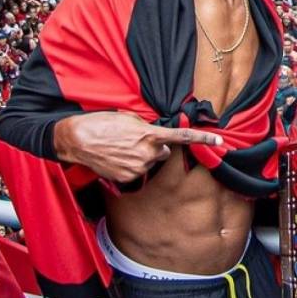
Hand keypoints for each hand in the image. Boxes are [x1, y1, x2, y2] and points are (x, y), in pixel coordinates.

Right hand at [52, 111, 221, 182]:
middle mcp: (147, 153)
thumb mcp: (128, 119)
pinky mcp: (127, 178)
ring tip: (120, 148)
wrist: (76, 140)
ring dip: (141, 157)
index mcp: (150, 135)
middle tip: (135, 141)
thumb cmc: (100, 123)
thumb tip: (155, 133)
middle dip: (155, 147)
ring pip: (149, 163)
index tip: (220, 141)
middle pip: (163, 153)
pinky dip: (130, 166)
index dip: (203, 139)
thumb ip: (147, 127)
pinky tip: (116, 158)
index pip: (183, 138)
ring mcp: (137, 168)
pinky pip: (137, 172)